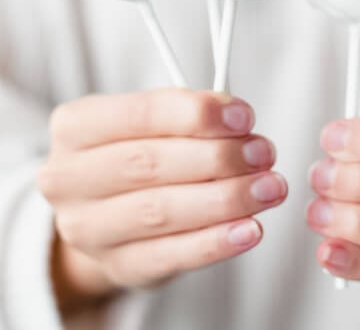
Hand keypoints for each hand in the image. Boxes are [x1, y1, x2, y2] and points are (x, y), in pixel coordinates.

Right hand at [38, 89, 286, 313]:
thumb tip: (237, 118)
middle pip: (150, 164)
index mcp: (77, 126)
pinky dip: (217, 242)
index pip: (139, 114)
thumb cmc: (140, 150)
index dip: (197, 114)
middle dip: (218, 157)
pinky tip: (250, 228)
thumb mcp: (154, 120)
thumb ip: (189, 112)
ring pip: (162, 212)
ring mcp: (88, 229)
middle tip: (264, 153)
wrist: (109, 209)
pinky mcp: (118, 266)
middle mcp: (69, 178)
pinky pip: (172, 255)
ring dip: (227, 198)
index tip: (244, 116)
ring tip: (269, 187)